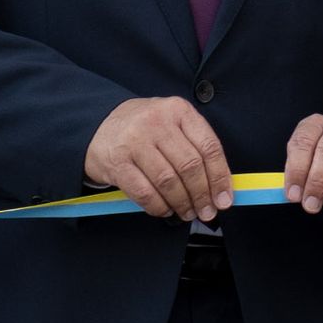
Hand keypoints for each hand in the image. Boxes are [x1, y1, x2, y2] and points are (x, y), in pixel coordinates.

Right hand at [86, 96, 236, 221]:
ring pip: (168, 181)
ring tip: (186, 212)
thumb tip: (221, 187)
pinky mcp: (117, 162)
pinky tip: (165, 209)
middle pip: (190, 166)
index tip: (225, 199)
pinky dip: (159, 207)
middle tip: (207, 212)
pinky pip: (145, 193)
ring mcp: (134, 141)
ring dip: (182, 204)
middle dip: (202, 195)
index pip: (208, 147)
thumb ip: (196, 148)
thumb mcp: (173, 124)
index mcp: (178, 110)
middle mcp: (157, 122)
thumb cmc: (144, 129)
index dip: (220, 178)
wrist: (98, 126)